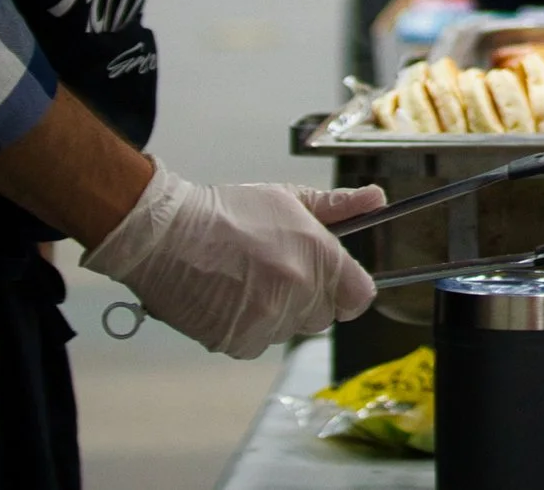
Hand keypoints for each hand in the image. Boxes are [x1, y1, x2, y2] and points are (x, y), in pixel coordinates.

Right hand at [82, 160, 385, 358]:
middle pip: (324, 315)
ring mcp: (268, 321)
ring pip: (289, 330)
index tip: (334, 281)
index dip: (349, 289)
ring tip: (246, 281)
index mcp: (319, 257)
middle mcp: (299, 293)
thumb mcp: (288, 198)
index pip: (360, 296)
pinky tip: (228, 299)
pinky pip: (256, 344)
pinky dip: (246, 328)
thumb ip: (338, 206)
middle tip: (276, 271)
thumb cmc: (227, 212)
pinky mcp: (237, 341)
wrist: (166, 235)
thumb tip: (377, 199)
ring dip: (276, 313)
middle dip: (308, 297)